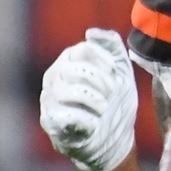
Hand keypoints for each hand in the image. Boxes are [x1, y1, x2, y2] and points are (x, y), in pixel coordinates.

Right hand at [39, 28, 137, 170]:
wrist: (115, 138)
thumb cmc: (115, 102)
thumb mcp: (121, 71)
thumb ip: (111, 46)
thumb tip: (91, 32)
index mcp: (69, 62)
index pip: (83, 49)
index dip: (104, 60)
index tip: (115, 73)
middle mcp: (54, 78)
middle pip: (74, 68)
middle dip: (101, 81)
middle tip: (112, 93)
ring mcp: (49, 100)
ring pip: (69, 91)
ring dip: (95, 100)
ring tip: (104, 109)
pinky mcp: (51, 123)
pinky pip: (66, 115)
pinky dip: (87, 119)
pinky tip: (95, 123)